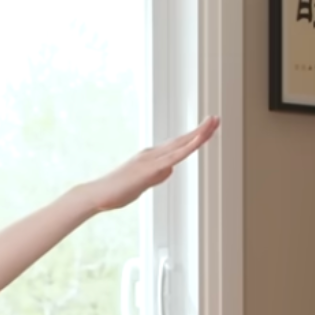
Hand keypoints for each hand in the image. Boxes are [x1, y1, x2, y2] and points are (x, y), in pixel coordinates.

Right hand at [74, 117, 218, 212]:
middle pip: (182, 140)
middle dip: (201, 129)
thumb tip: (170, 169)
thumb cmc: (116, 192)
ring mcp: (151, 159)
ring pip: (181, 144)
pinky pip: (175, 156)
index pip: (177, 145)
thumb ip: (156, 176)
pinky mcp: (151, 168)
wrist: (97, 195)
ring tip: (213, 123)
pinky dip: (189, 146)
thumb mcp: (142, 184)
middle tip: (216, 118)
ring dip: (199, 133)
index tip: (208, 128)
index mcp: (150, 157)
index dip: (194, 136)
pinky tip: (200, 139)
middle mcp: (152, 153)